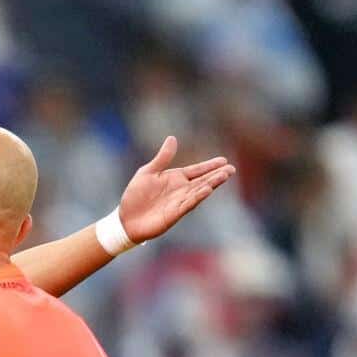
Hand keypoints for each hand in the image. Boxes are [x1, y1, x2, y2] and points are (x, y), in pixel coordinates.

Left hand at [117, 137, 236, 243]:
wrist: (125, 218)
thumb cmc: (135, 196)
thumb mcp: (148, 172)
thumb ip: (162, 158)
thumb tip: (172, 138)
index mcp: (175, 178)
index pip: (196, 170)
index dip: (209, 166)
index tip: (223, 160)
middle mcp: (181, 190)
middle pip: (202, 180)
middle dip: (217, 175)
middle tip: (231, 169)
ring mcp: (179, 203)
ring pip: (199, 192)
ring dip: (211, 184)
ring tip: (224, 176)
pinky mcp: (173, 214)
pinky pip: (188, 204)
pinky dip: (197, 197)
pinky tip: (207, 189)